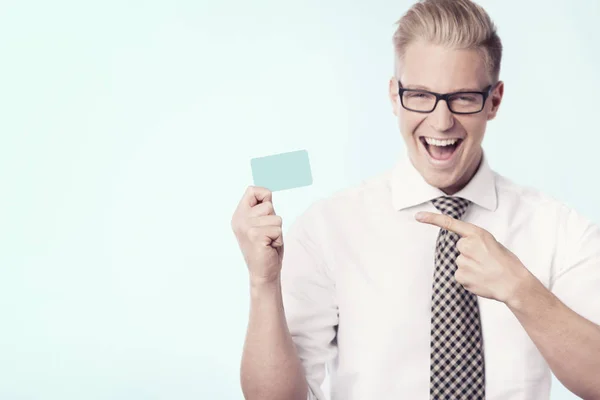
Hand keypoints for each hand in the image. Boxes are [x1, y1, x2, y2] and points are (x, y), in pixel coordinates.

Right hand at [231, 186, 283, 285]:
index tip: (264, 216)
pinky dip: (278, 239)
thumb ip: (262, 208)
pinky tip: (269, 247)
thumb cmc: (266, 247)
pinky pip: (278, 229)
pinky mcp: (255, 235)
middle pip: (268, 205)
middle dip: (273, 220)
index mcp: (239, 215)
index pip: (252, 190)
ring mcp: (246, 227)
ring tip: (268, 241)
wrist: (263, 273)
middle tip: (267, 235)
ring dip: (277, 231)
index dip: (264, 197)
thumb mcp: (262, 223)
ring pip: (276, 218)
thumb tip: (267, 192)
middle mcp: (239, 220)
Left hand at [415, 211, 532, 303]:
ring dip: (470, 267)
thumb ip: (475, 242)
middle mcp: (467, 245)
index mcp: (477, 234)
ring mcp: (463, 261)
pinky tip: (480, 279)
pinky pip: (459, 275)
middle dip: (469, 254)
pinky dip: (468, 278)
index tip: (418, 216)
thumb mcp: (492, 244)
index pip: (450, 224)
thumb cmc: (506, 263)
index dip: (432, 219)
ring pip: (460, 262)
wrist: (513, 284)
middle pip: (459, 247)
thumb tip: (462, 248)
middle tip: (486, 261)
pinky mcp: (460, 275)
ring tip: (485, 271)